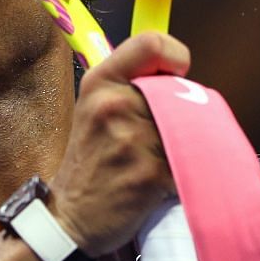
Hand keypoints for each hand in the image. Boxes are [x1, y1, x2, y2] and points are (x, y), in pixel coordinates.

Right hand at [48, 32, 186, 257]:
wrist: (69, 217)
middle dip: (182, 114)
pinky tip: (165, 182)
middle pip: (179, 92)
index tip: (175, 80)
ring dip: (187, 147)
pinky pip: (190, 163)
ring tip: (163, 161)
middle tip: (166, 135)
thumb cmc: (89, 162)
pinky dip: (186, 173)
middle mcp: (113, 104)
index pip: (152, 43)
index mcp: (100, 82)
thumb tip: (181, 80)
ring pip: (190, 129)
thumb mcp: (95, 109)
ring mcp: (131, 140)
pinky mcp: (149, 174)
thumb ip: (130, 87)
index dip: (175, 58)